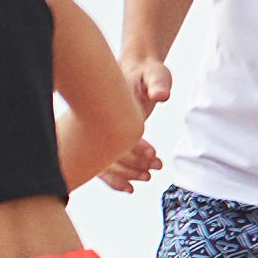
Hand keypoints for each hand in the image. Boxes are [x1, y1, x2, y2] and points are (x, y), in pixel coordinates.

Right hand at [87, 48, 172, 197]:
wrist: (137, 69)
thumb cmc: (146, 71)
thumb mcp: (155, 73)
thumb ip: (157, 83)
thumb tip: (160, 95)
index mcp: (107, 105)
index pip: (114, 132)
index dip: (133, 147)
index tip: (152, 154)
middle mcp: (98, 121)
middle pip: (105, 152)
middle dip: (130, 166)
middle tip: (152, 171)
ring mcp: (98, 131)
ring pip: (103, 162)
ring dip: (126, 173)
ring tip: (149, 176)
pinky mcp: (103, 138)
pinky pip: (103, 164)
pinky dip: (115, 178)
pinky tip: (130, 188)